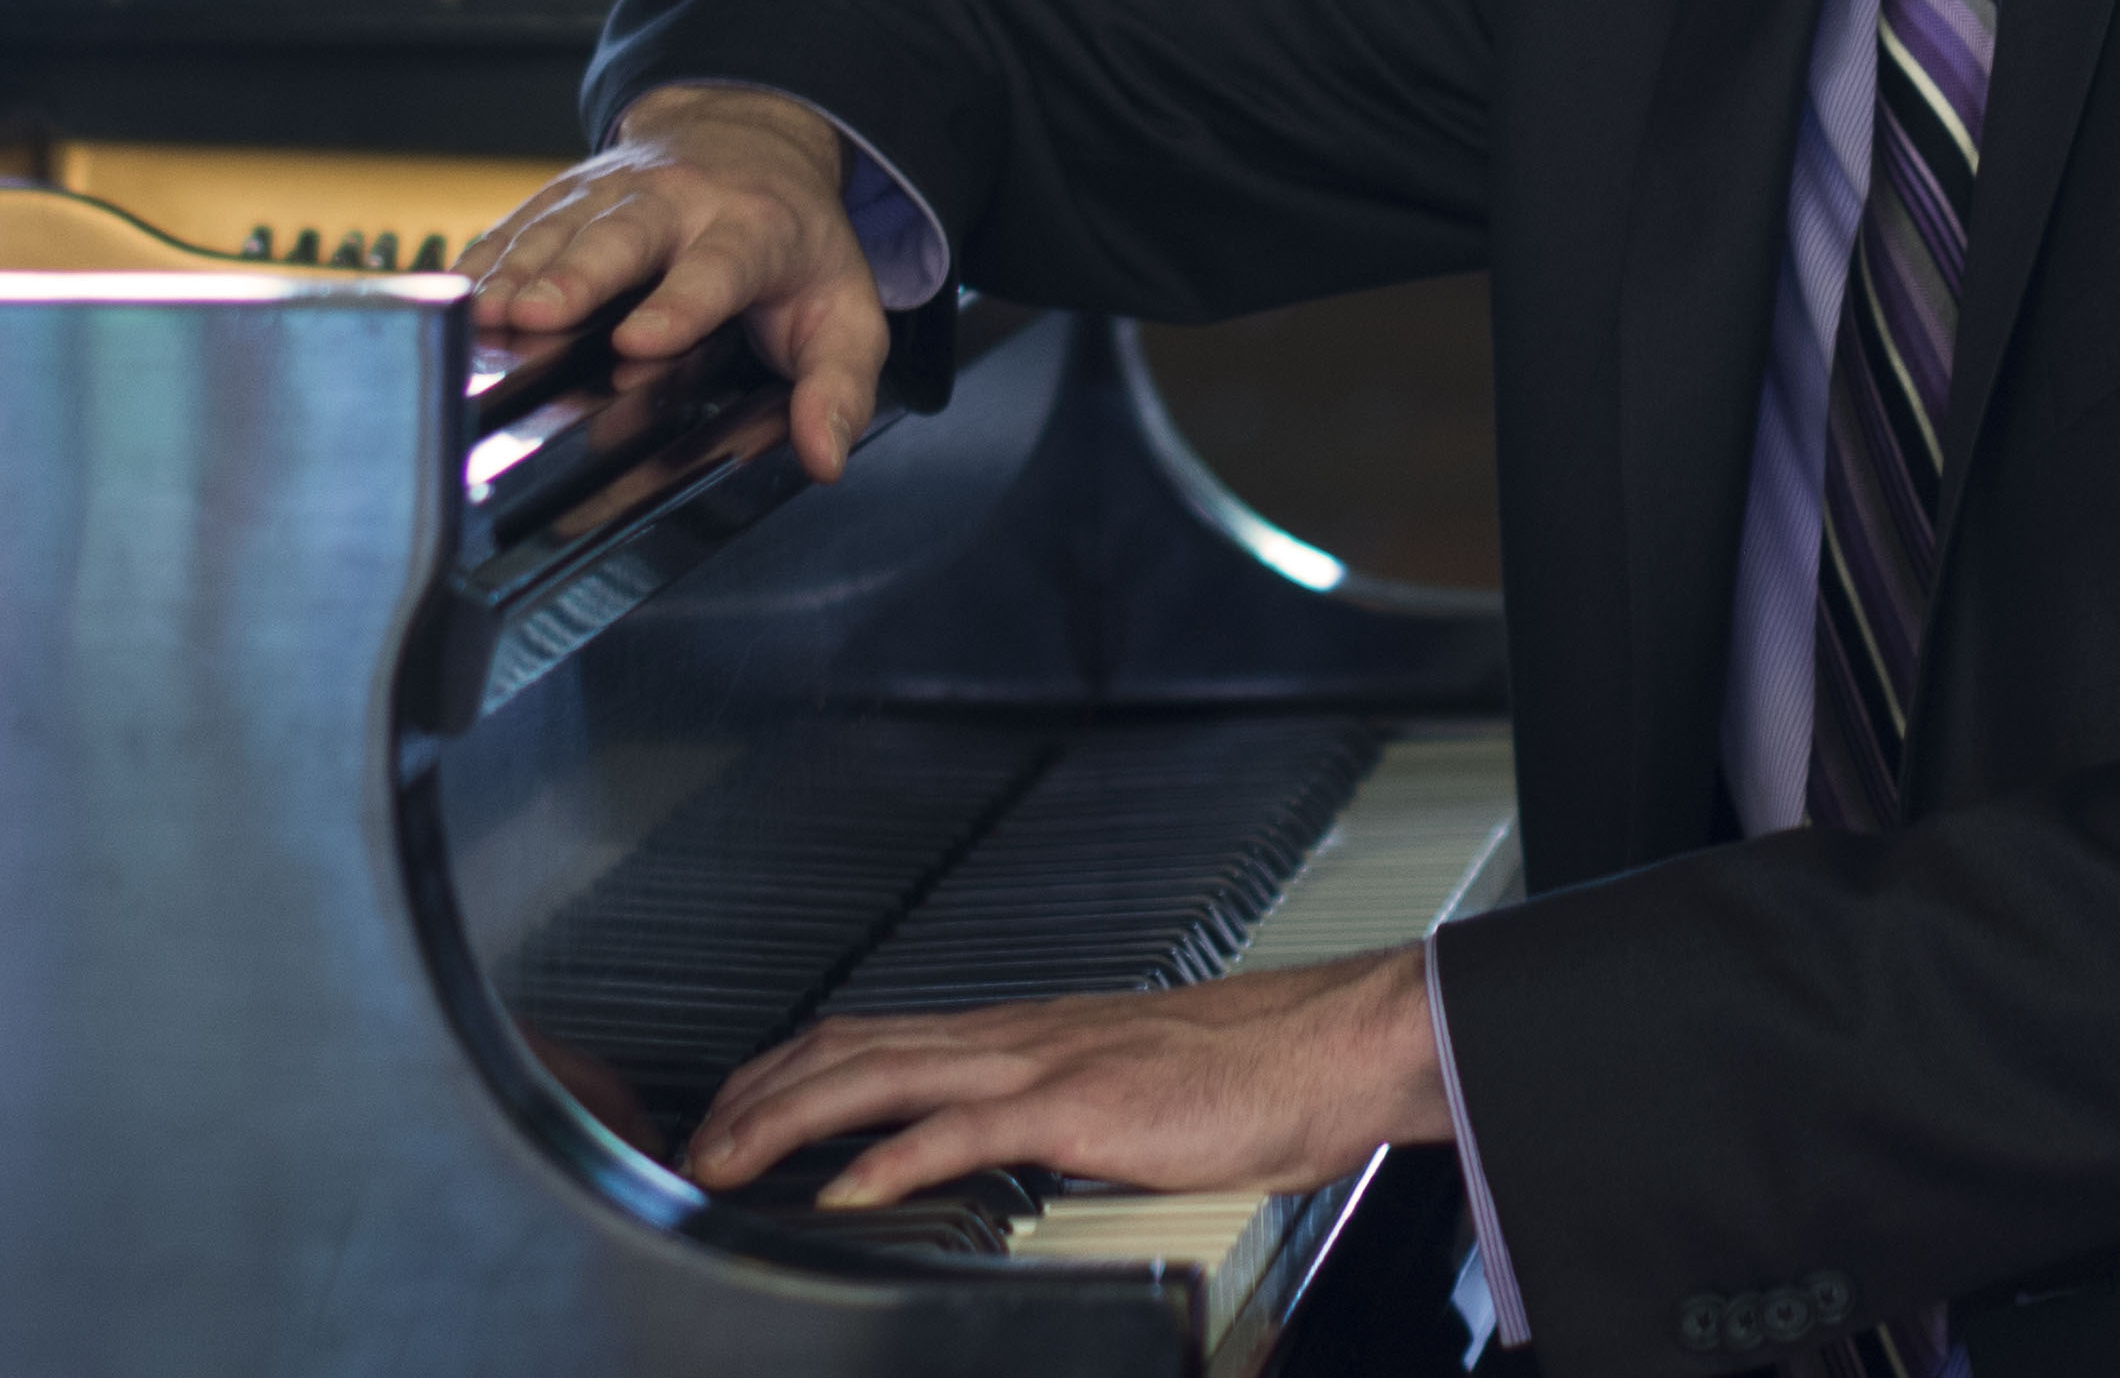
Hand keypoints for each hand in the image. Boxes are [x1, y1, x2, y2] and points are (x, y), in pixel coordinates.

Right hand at [460, 85, 888, 482]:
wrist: (750, 138)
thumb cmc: (795, 244)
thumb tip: (824, 459)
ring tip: (479, 318)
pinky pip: (517, 224)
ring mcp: (613, 193)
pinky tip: (450, 297)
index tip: (641, 343)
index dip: (680, 305)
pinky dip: (482, 259)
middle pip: (623, 237)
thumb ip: (839, 385)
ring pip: (559, 228)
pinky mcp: (564, 195)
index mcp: (753, 231)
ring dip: (516, 271)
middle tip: (533, 317)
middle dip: (578, 276)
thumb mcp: (844, 312)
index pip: (717, 269)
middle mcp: (679, 203)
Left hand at [680, 948, 1451, 1210]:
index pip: (874, 1036)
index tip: (725, 1115)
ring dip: (786, 1119)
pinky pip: (966, 1130)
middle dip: (752, 1095)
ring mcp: (1046, 1061)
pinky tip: (845, 1193)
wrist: (1330, 1045)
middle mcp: (1019, 1033)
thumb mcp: (1128, 1090)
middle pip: (850, 1046)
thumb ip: (1056, 1116)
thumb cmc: (1249, 1073)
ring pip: (883, 1073)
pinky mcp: (1082, 1104)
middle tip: (683, 1148)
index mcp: (1027, 1033)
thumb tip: (1000, 1155)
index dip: (785, 1073)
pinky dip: (893, 1157)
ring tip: (720, 1165)